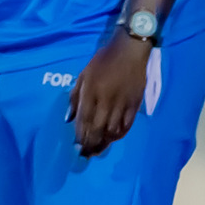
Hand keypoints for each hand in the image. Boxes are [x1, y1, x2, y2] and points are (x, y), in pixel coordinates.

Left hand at [68, 32, 149, 159]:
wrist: (130, 50)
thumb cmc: (103, 61)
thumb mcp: (83, 75)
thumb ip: (75, 97)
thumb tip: (69, 119)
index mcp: (91, 92)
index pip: (84, 120)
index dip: (80, 135)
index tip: (76, 146)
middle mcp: (106, 100)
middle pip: (98, 129)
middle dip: (91, 144)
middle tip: (86, 154)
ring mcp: (122, 104)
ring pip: (112, 130)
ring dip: (104, 143)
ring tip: (97, 150)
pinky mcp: (135, 104)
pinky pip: (127, 125)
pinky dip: (119, 135)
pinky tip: (112, 139)